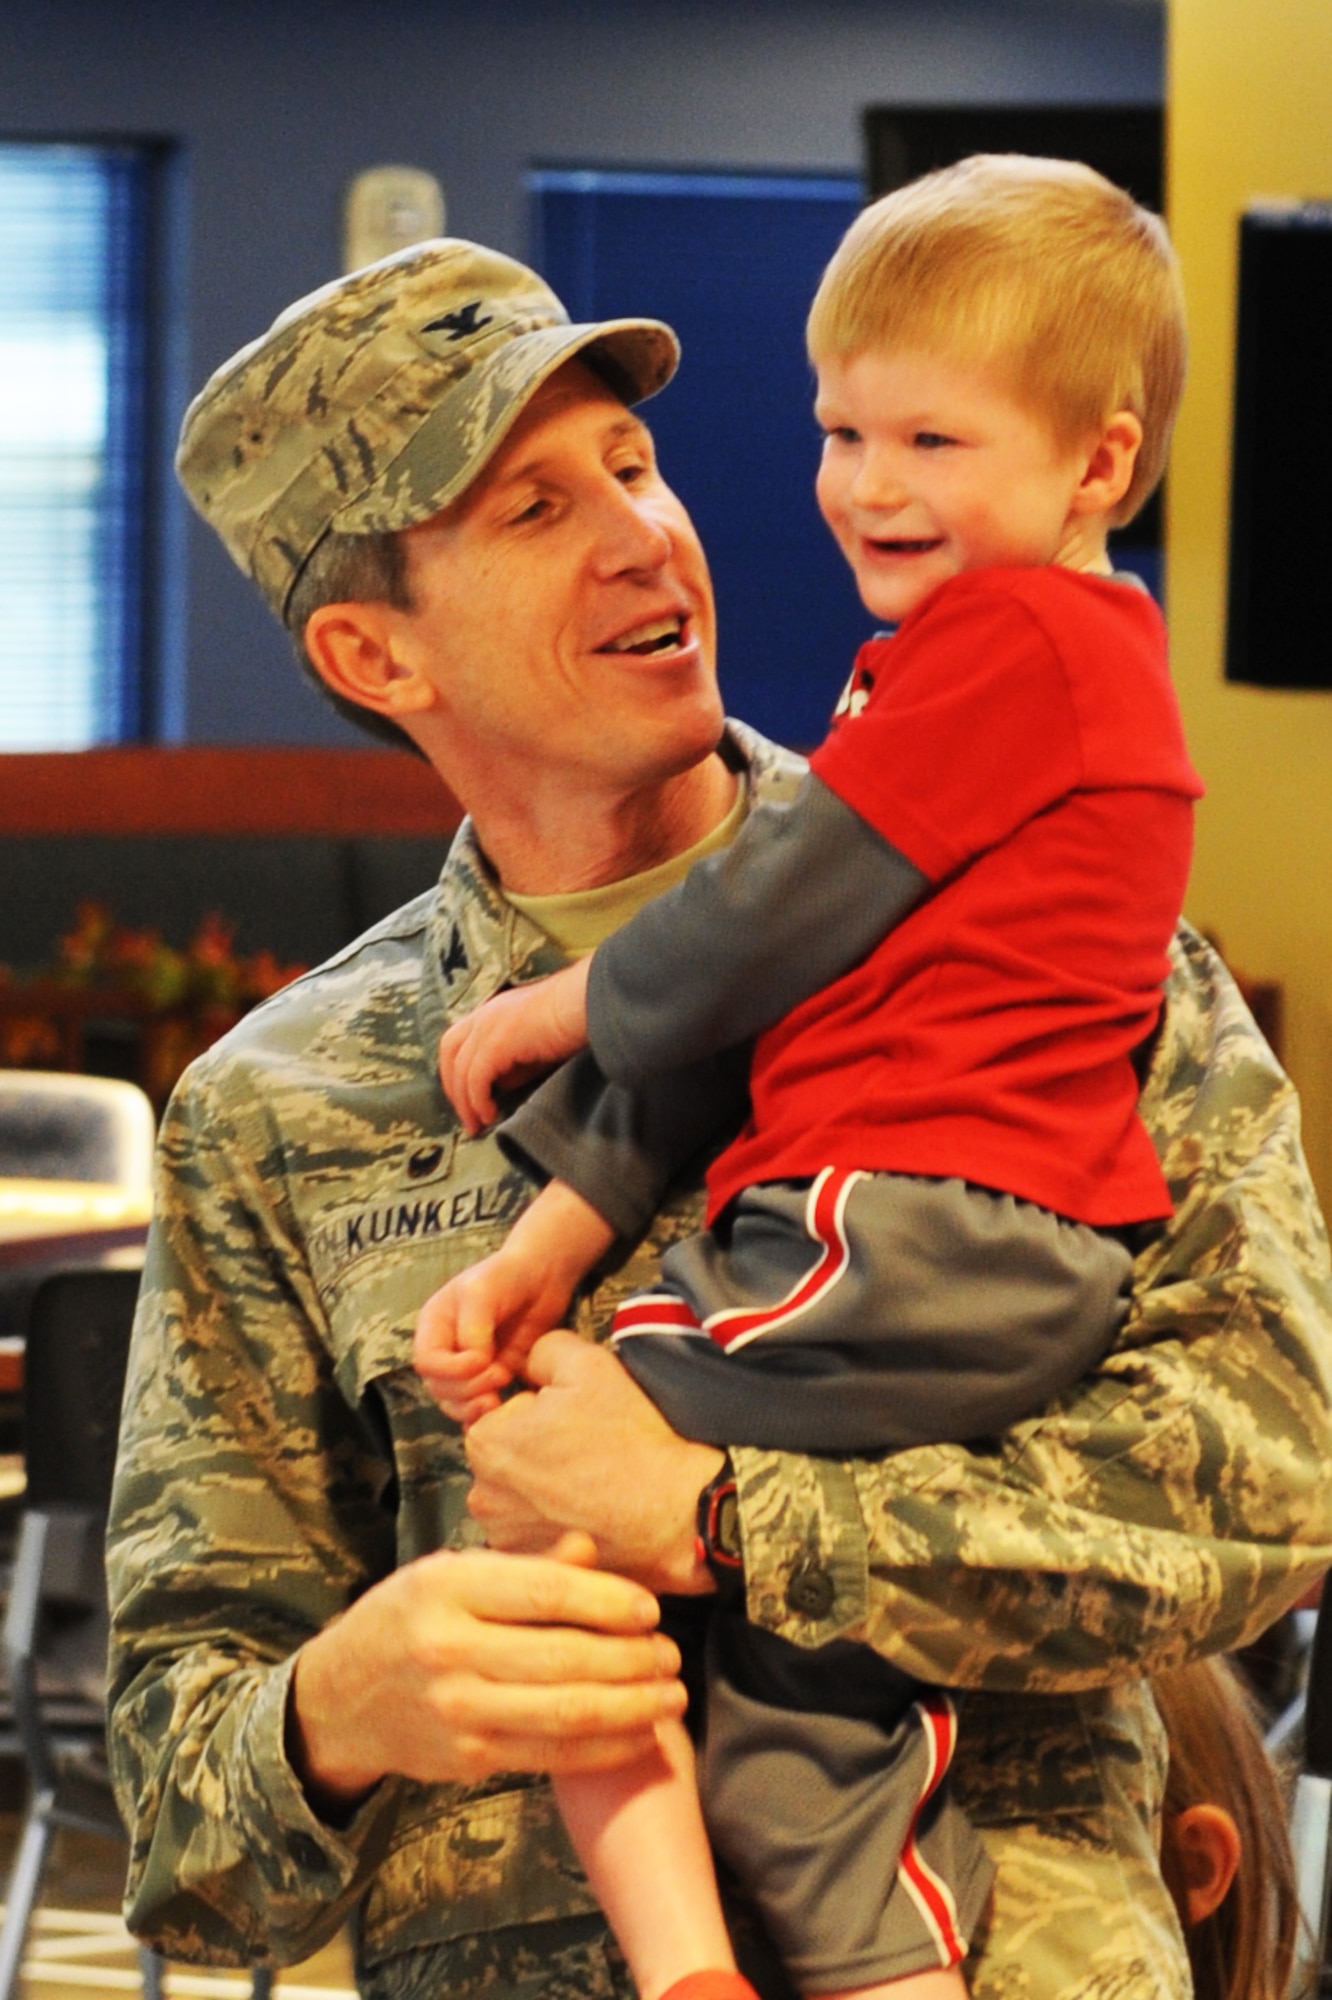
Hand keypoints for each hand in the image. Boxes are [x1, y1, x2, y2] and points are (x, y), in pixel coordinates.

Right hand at [288, 1533, 685, 1809]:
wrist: (340, 1698)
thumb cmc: (409, 1619)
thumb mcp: (450, 1573)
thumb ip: (524, 1567)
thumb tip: (590, 1550)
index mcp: (447, 1588)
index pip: (545, 1592)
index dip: (608, 1601)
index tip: (649, 1608)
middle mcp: (449, 1649)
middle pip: (564, 1657)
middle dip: (632, 1658)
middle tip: (671, 1654)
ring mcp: (458, 1711)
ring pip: (565, 1711)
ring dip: (631, 1706)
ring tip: (671, 1694)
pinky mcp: (468, 1759)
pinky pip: (551, 1754)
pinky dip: (604, 1747)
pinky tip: (638, 1733)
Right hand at [415, 1184, 617, 1425]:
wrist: (543, 1276)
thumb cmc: (507, 1275)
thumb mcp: (483, 1291)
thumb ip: (473, 1327)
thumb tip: (475, 1363)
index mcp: (434, 1326)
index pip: (426, 1361)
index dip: (450, 1369)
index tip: (482, 1360)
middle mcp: (446, 1349)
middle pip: (439, 1387)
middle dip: (467, 1389)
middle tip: (501, 1375)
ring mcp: (468, 1366)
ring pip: (455, 1402)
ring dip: (473, 1407)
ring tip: (500, 1399)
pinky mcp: (492, 1377)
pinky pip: (477, 1407)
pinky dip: (483, 1416)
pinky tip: (501, 1412)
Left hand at [439, 960, 591, 1134]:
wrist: (590, 1002)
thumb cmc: (573, 1023)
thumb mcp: (536, 1047)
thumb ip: (514, 1065)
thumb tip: (499, 1087)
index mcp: (492, 1011)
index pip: (458, 1041)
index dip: (456, 1071)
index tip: (466, 1098)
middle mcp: (484, 1015)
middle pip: (449, 1053)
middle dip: (453, 1088)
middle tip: (466, 1116)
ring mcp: (488, 1026)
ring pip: (461, 1070)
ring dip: (465, 1102)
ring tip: (477, 1126)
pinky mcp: (497, 1042)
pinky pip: (476, 1078)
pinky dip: (478, 1100)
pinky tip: (490, 1115)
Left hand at [465, 1331, 724, 1595]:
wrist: (679, 1513)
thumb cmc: (634, 1441)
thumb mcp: (590, 1366)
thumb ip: (543, 1350)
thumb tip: (528, 1364)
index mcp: (486, 1442)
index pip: (505, 1413)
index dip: (544, 1412)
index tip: (577, 1422)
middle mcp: (483, 1495)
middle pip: (509, 1457)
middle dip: (540, 1450)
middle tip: (590, 1452)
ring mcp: (506, 1538)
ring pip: (521, 1496)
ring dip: (547, 1489)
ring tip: (594, 1485)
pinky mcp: (533, 1565)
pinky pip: (536, 1532)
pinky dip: (558, 1523)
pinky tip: (592, 1514)